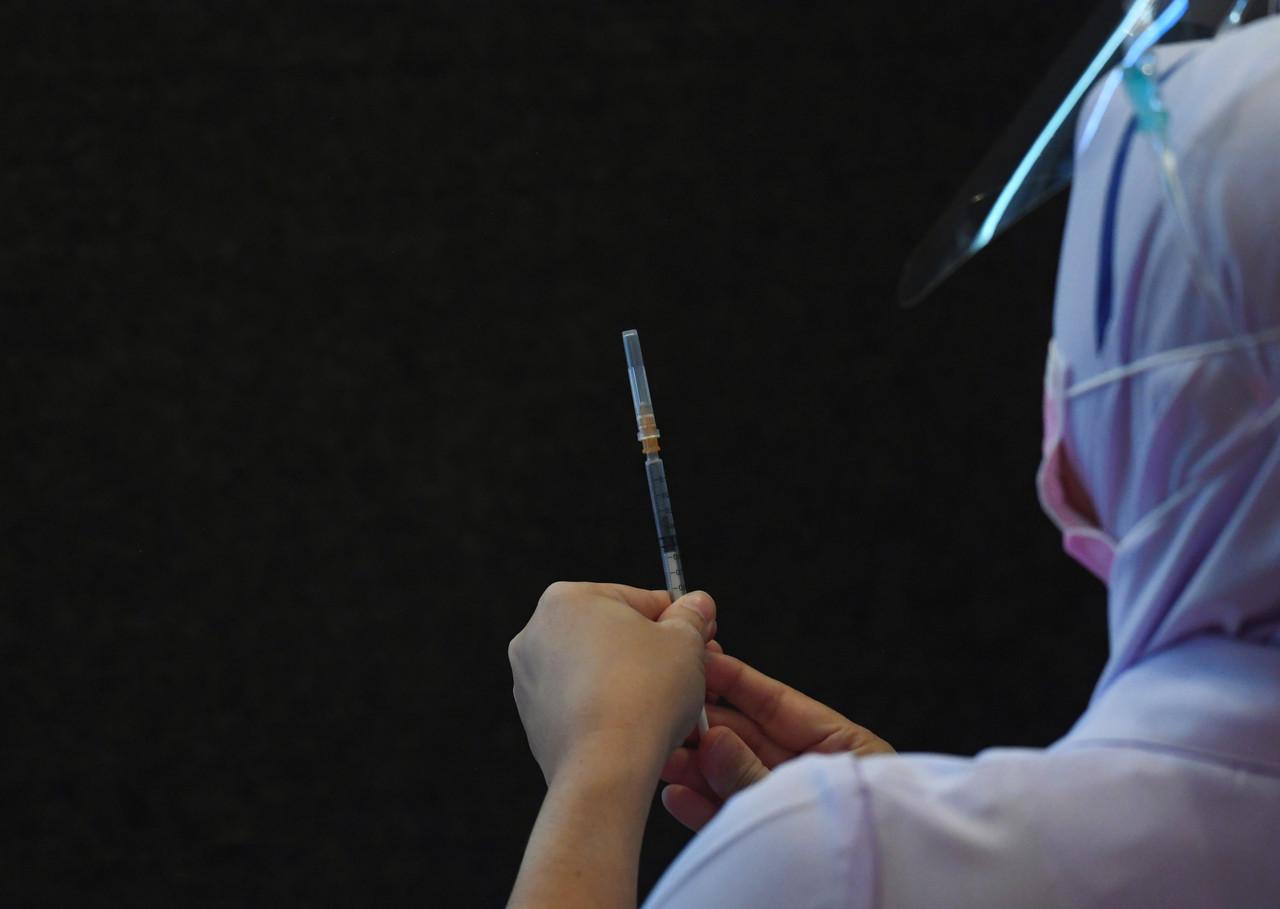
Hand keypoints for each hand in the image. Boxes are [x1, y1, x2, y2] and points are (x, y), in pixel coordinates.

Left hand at [509, 581, 717, 785]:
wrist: (606, 766)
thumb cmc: (644, 694)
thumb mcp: (684, 642)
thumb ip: (690, 616)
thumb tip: (697, 603)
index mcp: (568, 598)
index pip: (637, 599)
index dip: (677, 619)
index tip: (699, 634)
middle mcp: (537, 632)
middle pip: (612, 633)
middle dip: (652, 650)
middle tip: (689, 670)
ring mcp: (529, 679)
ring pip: (596, 670)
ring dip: (630, 680)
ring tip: (665, 702)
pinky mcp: (533, 719)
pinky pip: (580, 703)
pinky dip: (606, 708)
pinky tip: (635, 725)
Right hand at [660, 650, 893, 830]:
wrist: (899, 905)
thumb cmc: (869, 848)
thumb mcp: (806, 800)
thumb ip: (753, 773)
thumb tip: (710, 739)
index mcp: (846, 748)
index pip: (781, 704)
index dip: (738, 682)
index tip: (701, 660)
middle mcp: (819, 774)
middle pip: (752, 740)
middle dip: (707, 727)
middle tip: (666, 714)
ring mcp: (797, 809)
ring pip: (739, 778)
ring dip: (698, 768)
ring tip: (662, 758)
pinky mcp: (781, 843)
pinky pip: (739, 817)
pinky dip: (707, 808)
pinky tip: (677, 795)